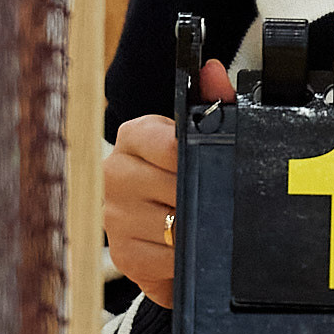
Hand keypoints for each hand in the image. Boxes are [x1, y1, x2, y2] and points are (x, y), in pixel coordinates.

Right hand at [103, 59, 236, 308]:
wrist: (166, 221)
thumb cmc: (184, 171)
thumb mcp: (200, 136)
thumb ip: (214, 102)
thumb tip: (213, 71)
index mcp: (133, 137)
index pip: (166, 144)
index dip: (196, 159)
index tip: (214, 167)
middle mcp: (115, 174)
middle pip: (173, 189)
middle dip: (203, 197)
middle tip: (219, 199)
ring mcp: (114, 217)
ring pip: (171, 227)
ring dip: (197, 230)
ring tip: (206, 223)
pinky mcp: (124, 256)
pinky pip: (164, 262)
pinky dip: (185, 259)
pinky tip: (190, 248)